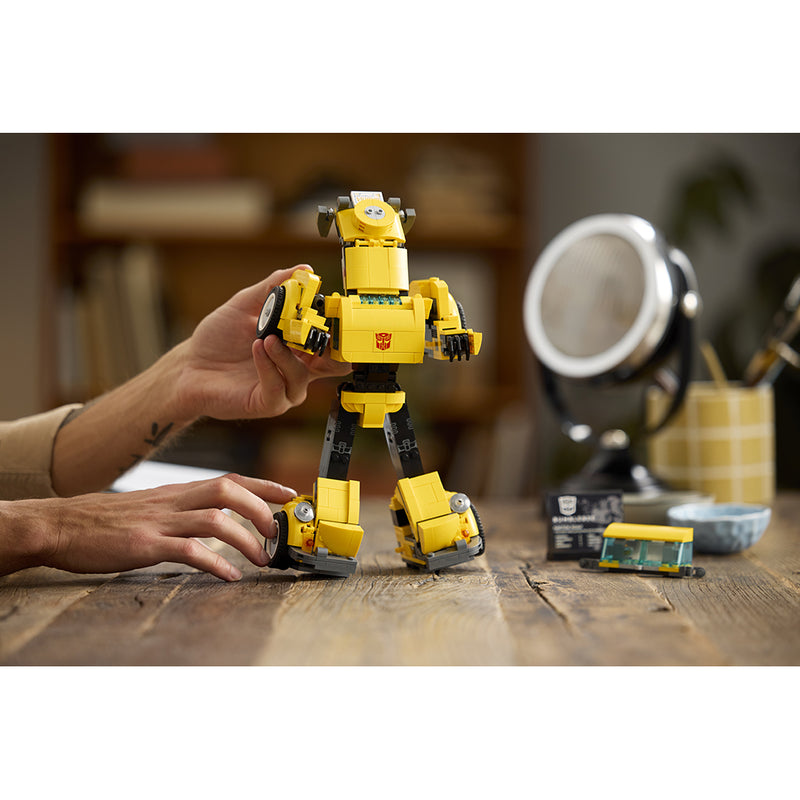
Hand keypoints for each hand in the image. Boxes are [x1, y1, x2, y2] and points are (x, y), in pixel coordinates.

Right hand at [0, 474, 295, 580]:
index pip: (229, 479)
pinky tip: (229, 575)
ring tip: (261, 558)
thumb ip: (182, 508)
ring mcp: (160, 521)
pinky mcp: (145, 545)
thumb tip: (214, 517)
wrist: (60, 525)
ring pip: (215, 519)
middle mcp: (173, 500)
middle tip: (276, 531)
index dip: (262, 484)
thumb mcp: (151, 505)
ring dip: (245, 539)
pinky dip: (215, 563)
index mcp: (177, 491)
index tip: (289, 494)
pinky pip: (189, 551)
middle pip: (227, 490)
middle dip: (260, 508)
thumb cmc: (106, 520)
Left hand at [174, 265, 351, 419]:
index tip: (328, 309)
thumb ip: (273, 287)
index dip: (338, 328)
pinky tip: (256, 349)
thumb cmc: (218, 339)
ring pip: (302, 376)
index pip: (333, 343)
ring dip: (285, 354)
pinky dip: (269, 366)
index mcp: (299, 347)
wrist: (189, 365)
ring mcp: (284, 388)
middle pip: (335, 366)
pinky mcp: (267, 403)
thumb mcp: (246, 304)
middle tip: (312, 327)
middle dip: (328, 347)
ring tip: (266, 338)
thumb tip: (302, 269)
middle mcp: (297, 369)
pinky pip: (278, 388)